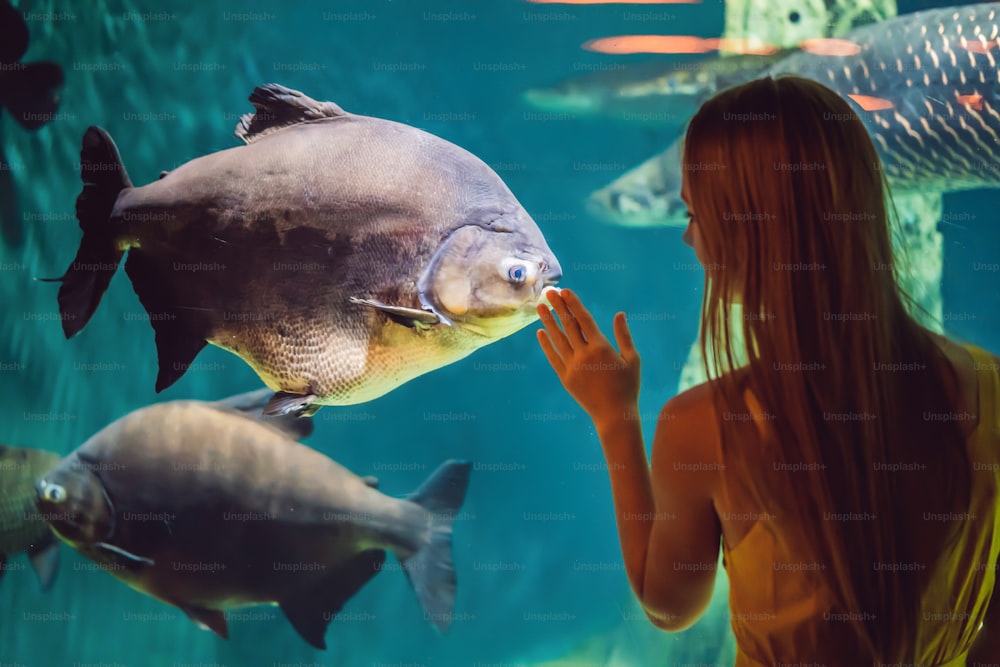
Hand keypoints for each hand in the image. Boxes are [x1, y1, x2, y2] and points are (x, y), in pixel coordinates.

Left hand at [536, 289, 640, 427]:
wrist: (614, 415)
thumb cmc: (628, 387)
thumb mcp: (632, 360)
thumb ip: (624, 336)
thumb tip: (619, 314)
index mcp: (602, 348)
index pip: (584, 320)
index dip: (573, 304)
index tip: (565, 291)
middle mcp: (584, 355)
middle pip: (568, 325)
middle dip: (558, 307)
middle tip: (549, 292)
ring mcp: (572, 367)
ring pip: (557, 339)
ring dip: (548, 321)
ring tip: (540, 307)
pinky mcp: (565, 378)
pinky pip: (553, 357)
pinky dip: (546, 344)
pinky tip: (540, 332)